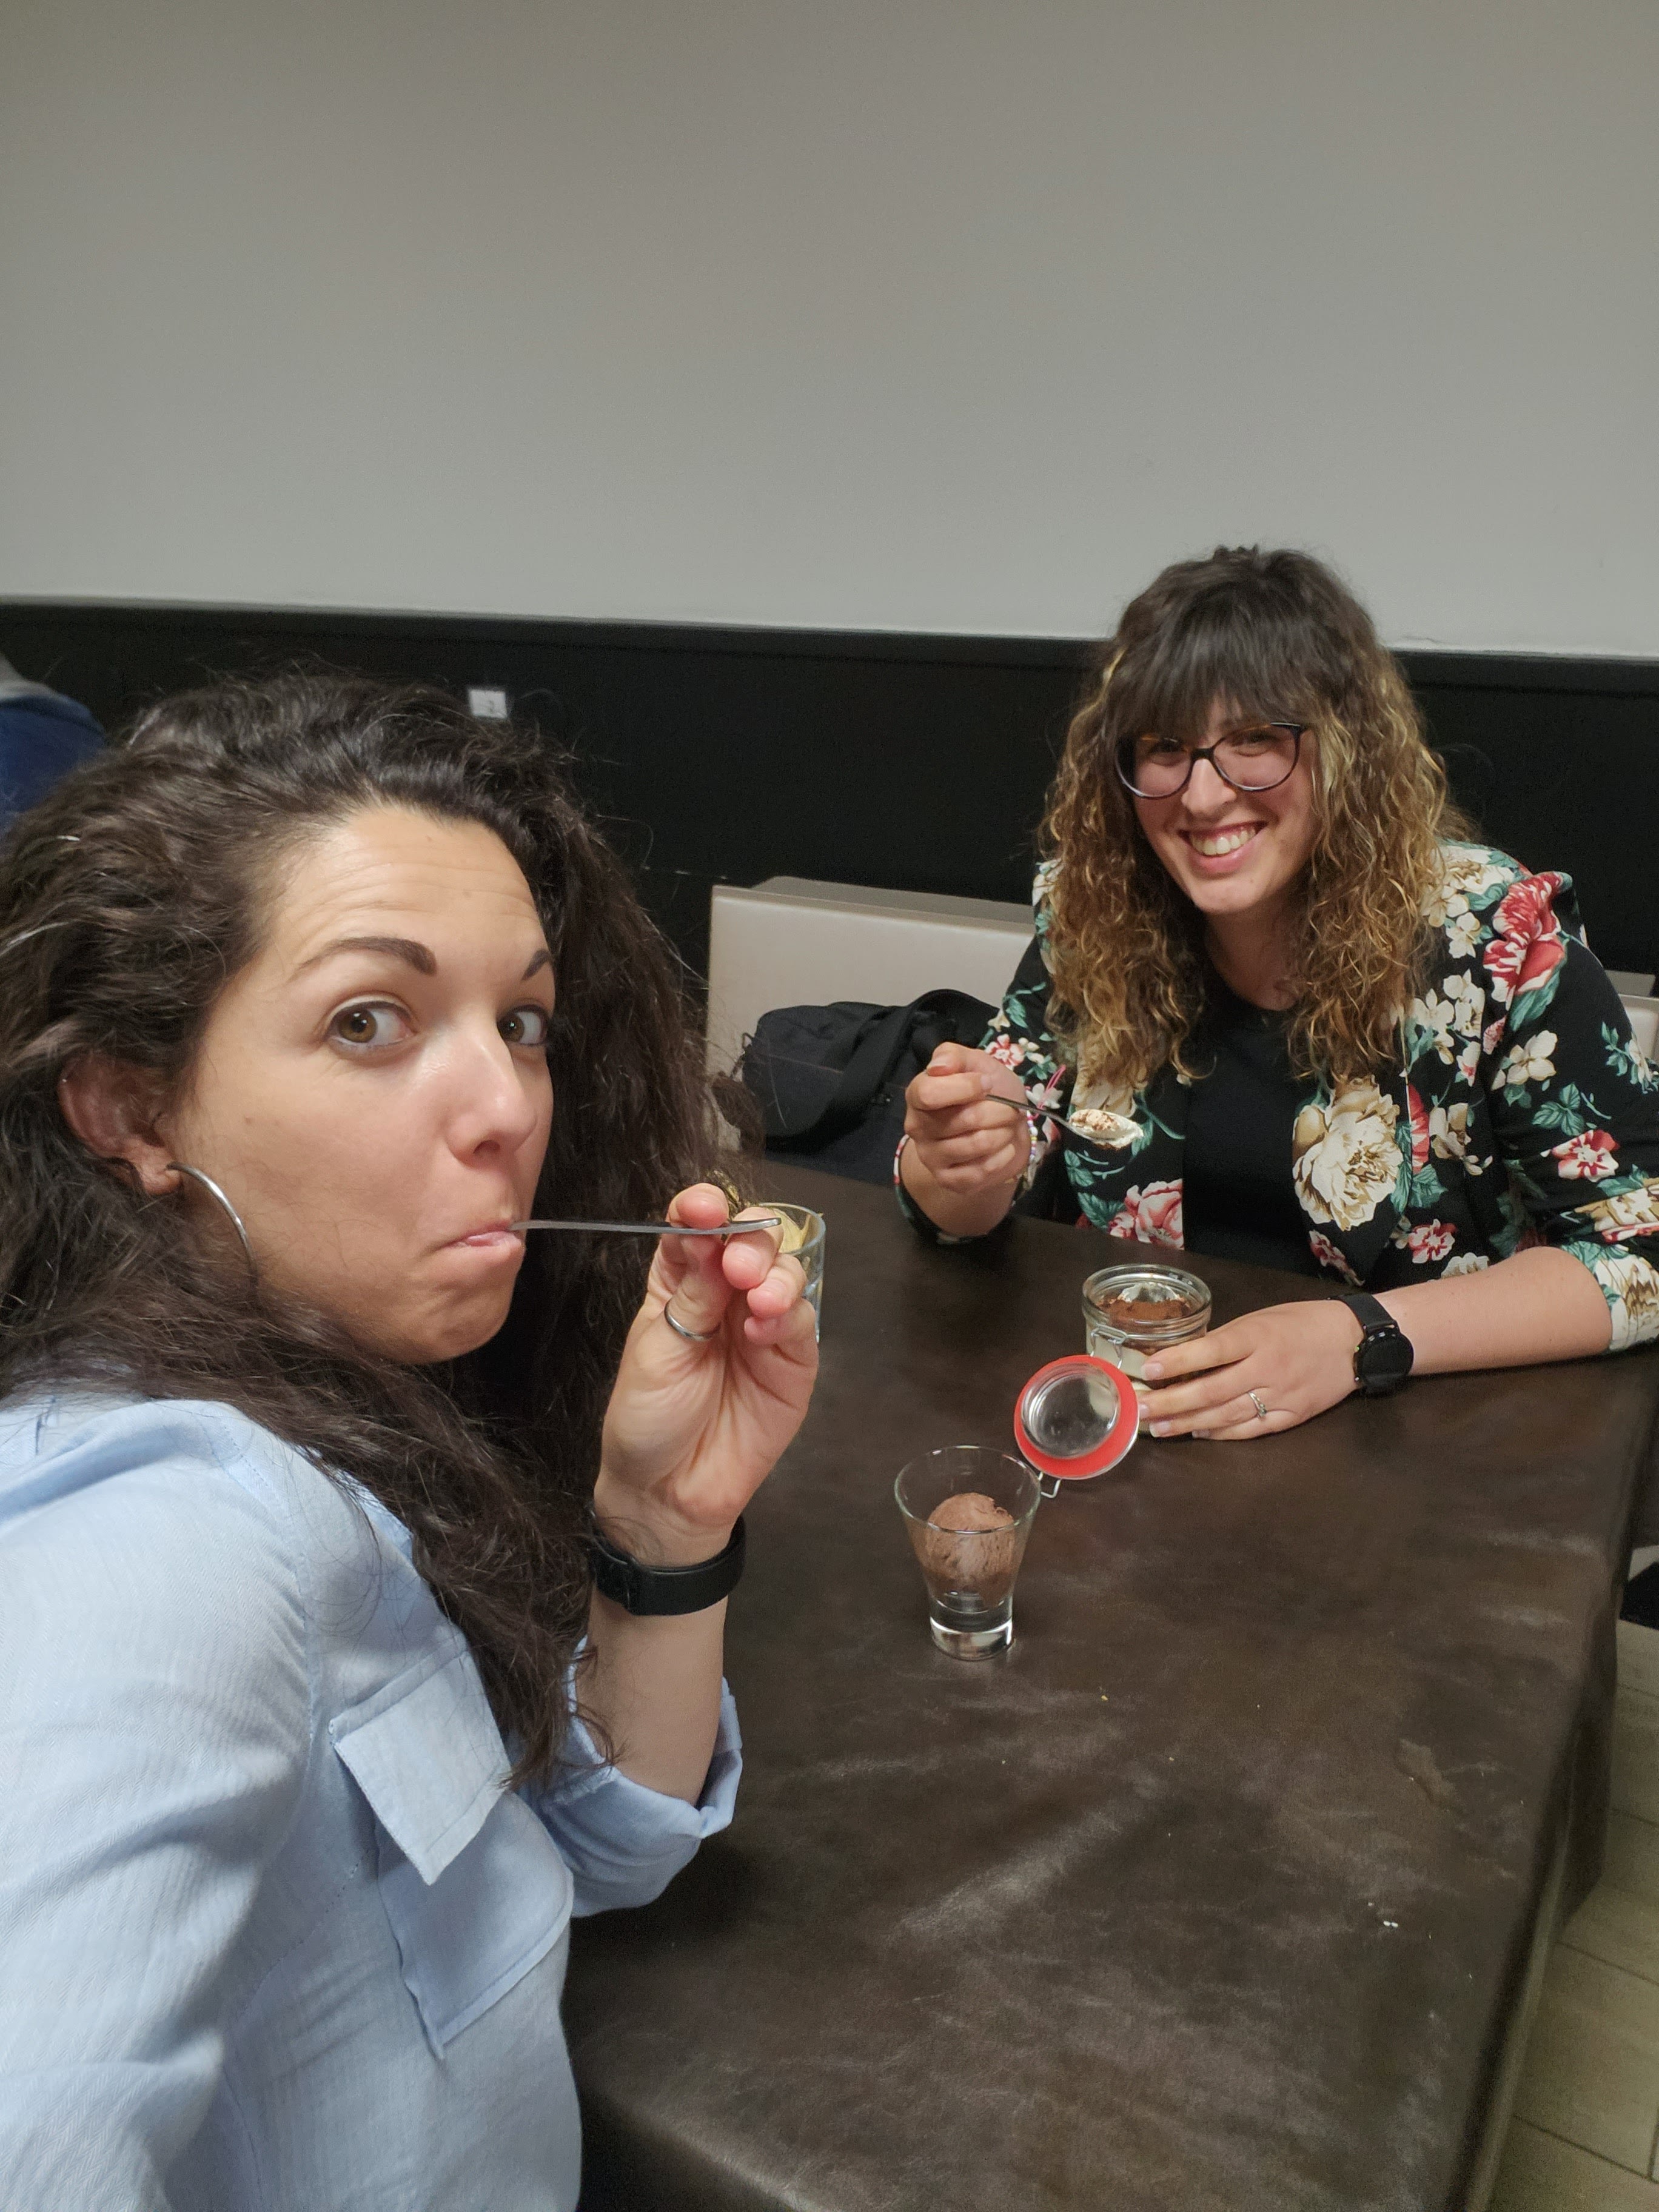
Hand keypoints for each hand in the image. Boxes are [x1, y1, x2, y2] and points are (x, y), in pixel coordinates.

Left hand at [596, 1183, 817, 1559]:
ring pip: (784, 1271)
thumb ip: (691, 1296)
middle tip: (737, 1266)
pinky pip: (801, 1320)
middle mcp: (724, 1294)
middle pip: (750, 1240)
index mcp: (680, 1282)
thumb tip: (715, 1239)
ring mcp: (762, 1324)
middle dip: (749, 1239)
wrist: (668, 1491)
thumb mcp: (656, 1350)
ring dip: (774, 1273)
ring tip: (757, 1299)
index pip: (697, 1229)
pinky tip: (765, 1328)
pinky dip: (787, 1314)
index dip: (701, 1209)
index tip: (702, 1207)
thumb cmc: (647, 1417)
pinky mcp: (792, 1359)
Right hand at [902, 1043, 1031, 1195]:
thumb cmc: (988, 1091)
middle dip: (998, 1110)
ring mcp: (930, 1157)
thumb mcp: (975, 1062)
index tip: (987, 1084)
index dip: (965, 1087)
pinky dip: (1001, 1157)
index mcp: (917, 1094)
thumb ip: (953, 1055)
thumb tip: (939, 1066)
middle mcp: (917, 1127)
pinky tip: (1004, 1148)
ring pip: (975, 1144)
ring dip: (1002, 1133)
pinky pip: (978, 1172)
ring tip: (1005, 1127)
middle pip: (963, 1119)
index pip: (928, 1093)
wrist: (1004, 1127)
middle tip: (1008, 1108)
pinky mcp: (948, 1180)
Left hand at [1136, 1299, 1363, 1439]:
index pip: (1211, 1350)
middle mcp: (1267, 1367)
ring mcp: (1281, 1395)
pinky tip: (1200, 1432)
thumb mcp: (1262, 1319)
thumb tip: (1187, 1358)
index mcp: (1258, 1336)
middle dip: (1172, 1402)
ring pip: (1227, 1415)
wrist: (1354, 1340)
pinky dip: (1223, 1433)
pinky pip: (1251, 1429)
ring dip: (1189, 1422)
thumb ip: (1228, 1340)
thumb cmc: (1302, 1323)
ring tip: (1159, 1428)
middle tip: (1140, 1410)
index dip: (1178, 1361)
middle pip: (1212, 1390)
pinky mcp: (1294, 1416)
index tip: (1148, 1370)